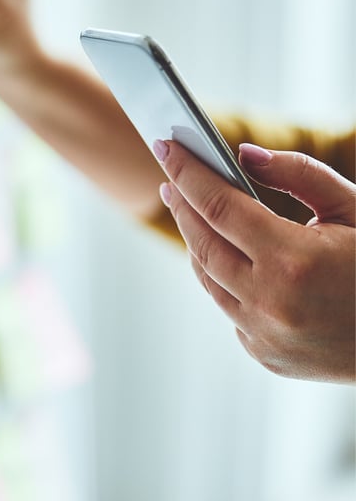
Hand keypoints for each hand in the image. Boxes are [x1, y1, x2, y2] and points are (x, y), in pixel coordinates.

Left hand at [152, 139, 355, 382]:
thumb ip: (297, 174)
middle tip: (171, 173)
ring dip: (196, 239)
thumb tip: (243, 156)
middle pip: (201, 243)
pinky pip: (228, 305)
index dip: (187, 171)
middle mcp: (271, 304)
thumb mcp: (354, 207)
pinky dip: (223, 276)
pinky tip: (228, 253)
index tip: (164, 145)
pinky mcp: (266, 355)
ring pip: (208, 278)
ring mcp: (265, 337)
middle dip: (181, 203)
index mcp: (294, 263)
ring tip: (192, 208)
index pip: (218, 206)